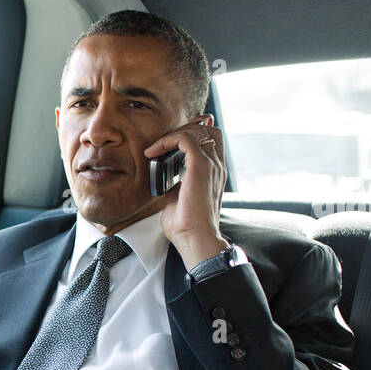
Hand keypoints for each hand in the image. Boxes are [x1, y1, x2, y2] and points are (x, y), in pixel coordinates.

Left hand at [143, 114, 228, 268]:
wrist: (195, 240)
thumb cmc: (186, 227)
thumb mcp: (178, 201)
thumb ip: (175, 187)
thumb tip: (164, 181)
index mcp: (214, 173)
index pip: (212, 140)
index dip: (194, 133)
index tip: (169, 143)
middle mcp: (217, 166)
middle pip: (208, 129)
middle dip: (184, 129)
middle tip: (162, 144)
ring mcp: (211, 164)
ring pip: (197, 129)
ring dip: (173, 134)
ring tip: (155, 148)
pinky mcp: (200, 166)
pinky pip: (185, 138)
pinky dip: (167, 140)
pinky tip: (153, 152)